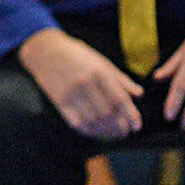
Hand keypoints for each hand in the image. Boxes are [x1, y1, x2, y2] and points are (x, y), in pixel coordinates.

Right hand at [18, 28, 142, 139]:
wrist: (44, 50)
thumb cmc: (77, 55)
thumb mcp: (102, 61)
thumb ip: (121, 79)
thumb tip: (139, 94)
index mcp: (99, 72)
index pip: (120, 100)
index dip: (131, 116)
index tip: (136, 126)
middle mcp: (85, 83)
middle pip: (107, 113)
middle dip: (120, 127)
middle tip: (125, 132)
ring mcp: (70, 93)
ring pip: (93, 121)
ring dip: (106, 132)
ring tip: (113, 134)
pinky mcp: (59, 101)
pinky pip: (76, 122)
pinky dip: (89, 131)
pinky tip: (96, 132)